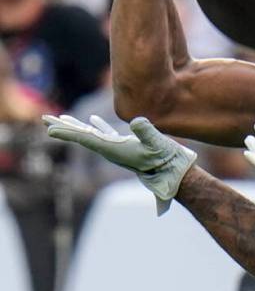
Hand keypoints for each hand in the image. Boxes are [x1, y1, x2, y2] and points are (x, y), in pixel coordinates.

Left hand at [43, 114, 196, 214]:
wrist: (174, 172)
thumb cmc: (166, 159)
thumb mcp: (157, 143)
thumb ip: (146, 132)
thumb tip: (136, 121)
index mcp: (114, 149)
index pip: (85, 139)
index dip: (67, 132)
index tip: (49, 128)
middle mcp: (111, 150)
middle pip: (82, 137)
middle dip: (63, 127)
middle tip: (44, 119)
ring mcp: (117, 148)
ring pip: (91, 135)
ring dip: (76, 126)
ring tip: (61, 119)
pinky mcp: (126, 145)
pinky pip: (106, 133)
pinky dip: (96, 125)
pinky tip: (91, 120)